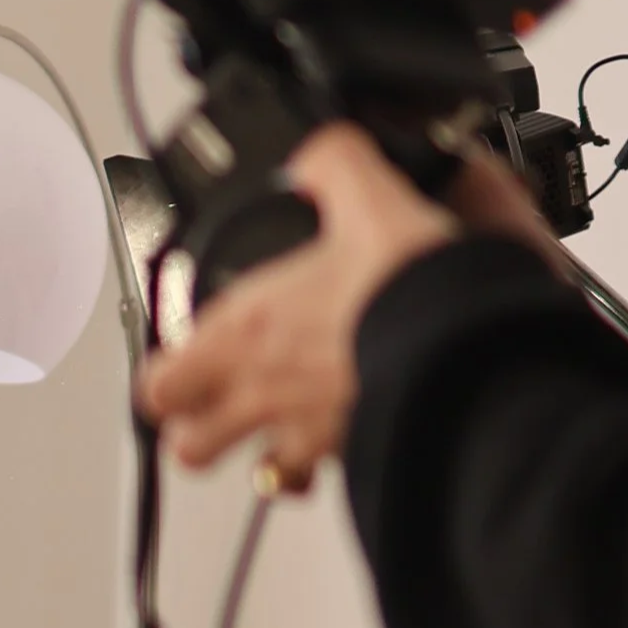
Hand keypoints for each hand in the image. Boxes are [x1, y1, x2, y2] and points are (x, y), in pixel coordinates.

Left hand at [138, 121, 459, 484]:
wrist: (467, 342)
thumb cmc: (404, 283)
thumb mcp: (367, 198)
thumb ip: (333, 167)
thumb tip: (320, 149)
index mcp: (244, 330)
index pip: (160, 377)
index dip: (163, 374)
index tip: (177, 362)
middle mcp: (260, 390)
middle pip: (186, 442)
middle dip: (190, 430)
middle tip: (205, 411)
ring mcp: (302, 430)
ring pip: (249, 470)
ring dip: (252, 455)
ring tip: (265, 433)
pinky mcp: (350, 454)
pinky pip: (317, 479)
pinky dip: (316, 470)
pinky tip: (327, 448)